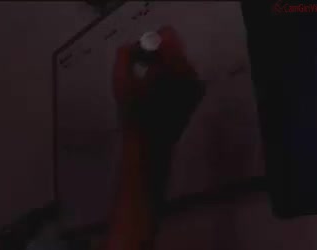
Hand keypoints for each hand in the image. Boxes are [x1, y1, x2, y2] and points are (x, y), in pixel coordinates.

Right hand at [113, 26, 203, 148]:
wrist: (150, 147)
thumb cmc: (133, 117)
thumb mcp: (120, 84)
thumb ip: (124, 57)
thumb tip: (129, 47)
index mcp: (173, 64)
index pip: (165, 35)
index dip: (147, 43)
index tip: (135, 58)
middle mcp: (190, 70)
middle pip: (174, 47)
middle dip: (155, 54)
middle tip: (138, 69)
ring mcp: (196, 83)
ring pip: (179, 61)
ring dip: (162, 66)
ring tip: (146, 83)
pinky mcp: (196, 95)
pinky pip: (183, 75)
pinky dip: (170, 79)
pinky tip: (157, 94)